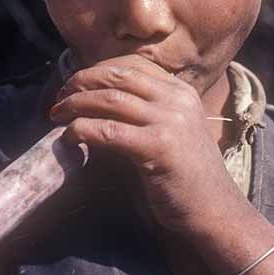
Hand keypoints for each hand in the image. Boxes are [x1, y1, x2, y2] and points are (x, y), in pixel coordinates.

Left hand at [50, 55, 240, 236]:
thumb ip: (148, 111)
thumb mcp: (174, 130)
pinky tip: (70, 138)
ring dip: (76, 104)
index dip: (97, 69)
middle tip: (60, 96)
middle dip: (82, 81)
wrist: (216, 210)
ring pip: (110, 99)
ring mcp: (170, 121)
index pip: (132, 65)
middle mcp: (177, 99)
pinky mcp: (158, 147)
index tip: (76, 83)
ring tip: (58, 115)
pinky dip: (82, 130)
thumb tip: (100, 99)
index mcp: (181, 91)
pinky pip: (108, 130)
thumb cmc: (188, 175)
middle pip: (118, 75)